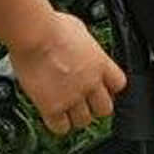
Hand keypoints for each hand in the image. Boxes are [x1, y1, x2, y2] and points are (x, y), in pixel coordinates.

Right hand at [10, 9, 125, 134]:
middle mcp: (90, 84)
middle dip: (95, 107)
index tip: (102, 88)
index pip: (119, 85)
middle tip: (84, 102)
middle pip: (105, 109)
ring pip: (84, 121)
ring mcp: (72, 97)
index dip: (111, 88)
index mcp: (100, 63)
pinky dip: (58, 124)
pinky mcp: (52, 107)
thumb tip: (80, 45)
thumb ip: (85, 47)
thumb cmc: (52, 26)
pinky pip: (61, 127)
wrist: (34, 34)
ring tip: (66, 110)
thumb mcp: (80, 30)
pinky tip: (52, 116)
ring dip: (76, 117)